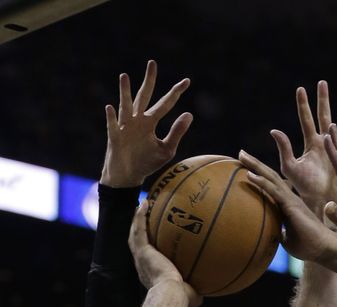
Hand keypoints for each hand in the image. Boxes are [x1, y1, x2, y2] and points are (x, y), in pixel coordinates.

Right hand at [101, 59, 192, 187]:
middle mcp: (138, 120)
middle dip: (149, 81)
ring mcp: (125, 126)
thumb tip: (189, 114)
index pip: (165, 104)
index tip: (187, 81)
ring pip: (126, 105)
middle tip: (153, 63)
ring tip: (124, 76)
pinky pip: (112, 126)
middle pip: (144, 96)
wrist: (128, 175)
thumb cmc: (146, 162)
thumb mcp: (166, 149)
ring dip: (125, 92)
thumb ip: (177, 132)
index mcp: (150, 122)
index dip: (175, 93)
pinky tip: (110, 108)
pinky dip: (111, 118)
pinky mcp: (115, 137)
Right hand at [129, 203, 201, 306]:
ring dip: (137, 220)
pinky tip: (145, 202)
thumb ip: (197, 291)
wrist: (171, 294)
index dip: (150, 250)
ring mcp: (141, 257)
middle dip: (140, 232)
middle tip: (142, 220)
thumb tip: (207, 291)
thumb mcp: (192, 296)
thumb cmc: (182, 299)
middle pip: (139, 244)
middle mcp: (142, 265)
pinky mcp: (142, 250)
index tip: (154, 245)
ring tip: (142, 206)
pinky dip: (140, 215)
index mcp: (151, 275)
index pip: (149, 260)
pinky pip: (139, 228)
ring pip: (135, 234)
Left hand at [239, 150, 334, 262]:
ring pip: (271, 177)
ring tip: (241, 155)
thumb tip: (265, 237)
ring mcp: (291, 199)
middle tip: (241, 154)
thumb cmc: (308, 246)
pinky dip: (261, 181)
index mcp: (288, 205)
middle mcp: (289, 198)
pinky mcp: (291, 204)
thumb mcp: (286, 239)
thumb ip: (277, 233)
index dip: (259, 176)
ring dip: (255, 166)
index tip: (244, 169)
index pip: (271, 186)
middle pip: (270, 176)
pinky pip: (274, 190)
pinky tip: (249, 174)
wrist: (323, 249)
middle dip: (255, 164)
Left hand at [271, 82, 336, 219]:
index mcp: (311, 143)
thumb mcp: (289, 167)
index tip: (301, 89)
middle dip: (324, 99)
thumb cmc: (303, 187)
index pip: (306, 119)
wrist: (320, 199)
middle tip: (323, 82)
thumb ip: (284, 148)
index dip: (303, 105)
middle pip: (325, 116)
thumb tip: (274, 130)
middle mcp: (325, 143)